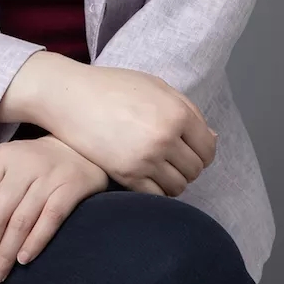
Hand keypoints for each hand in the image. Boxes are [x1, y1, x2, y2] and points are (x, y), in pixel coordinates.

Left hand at [0, 134, 108, 283]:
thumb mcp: (3, 166)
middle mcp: (22, 164)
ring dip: (6, 253)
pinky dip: (35, 242)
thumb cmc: (32, 165)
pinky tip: (24, 259)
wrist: (79, 149)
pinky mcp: (71, 186)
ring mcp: (48, 175)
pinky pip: (50, 219)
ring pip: (20, 221)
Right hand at [40, 62, 218, 195]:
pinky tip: (144, 175)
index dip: (202, 152)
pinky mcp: (126, 175)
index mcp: (177, 112)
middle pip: (195, 170)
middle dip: (186, 166)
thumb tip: (212, 138)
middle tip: (169, 157)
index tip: (189, 150)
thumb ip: (188, 110)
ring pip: (178, 187)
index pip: (208, 148)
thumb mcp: (155, 86)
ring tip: (156, 167)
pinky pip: (156, 196)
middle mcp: (165, 137)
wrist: (70, 96)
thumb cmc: (113, 87)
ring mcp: (146, 158)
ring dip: (171, 180)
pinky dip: (155, 190)